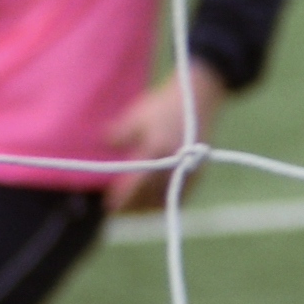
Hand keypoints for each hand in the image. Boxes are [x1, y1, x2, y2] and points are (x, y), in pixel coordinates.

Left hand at [105, 64, 231, 213]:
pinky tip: (154, 197)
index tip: (109, 205)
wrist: (199, 95)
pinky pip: (180, 195)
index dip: (122, 199)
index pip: (136, 185)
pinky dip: (165, 200)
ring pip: (166, 198)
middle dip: (134, 206)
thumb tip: (104, 146)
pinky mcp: (197, 170)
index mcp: (156, 150)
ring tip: (135, 204)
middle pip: (150, 196)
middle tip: (119, 207)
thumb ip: (118, 133)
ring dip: (148, 206)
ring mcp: (187, 168)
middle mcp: (173, 163)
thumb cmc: (164, 104)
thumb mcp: (137, 115)